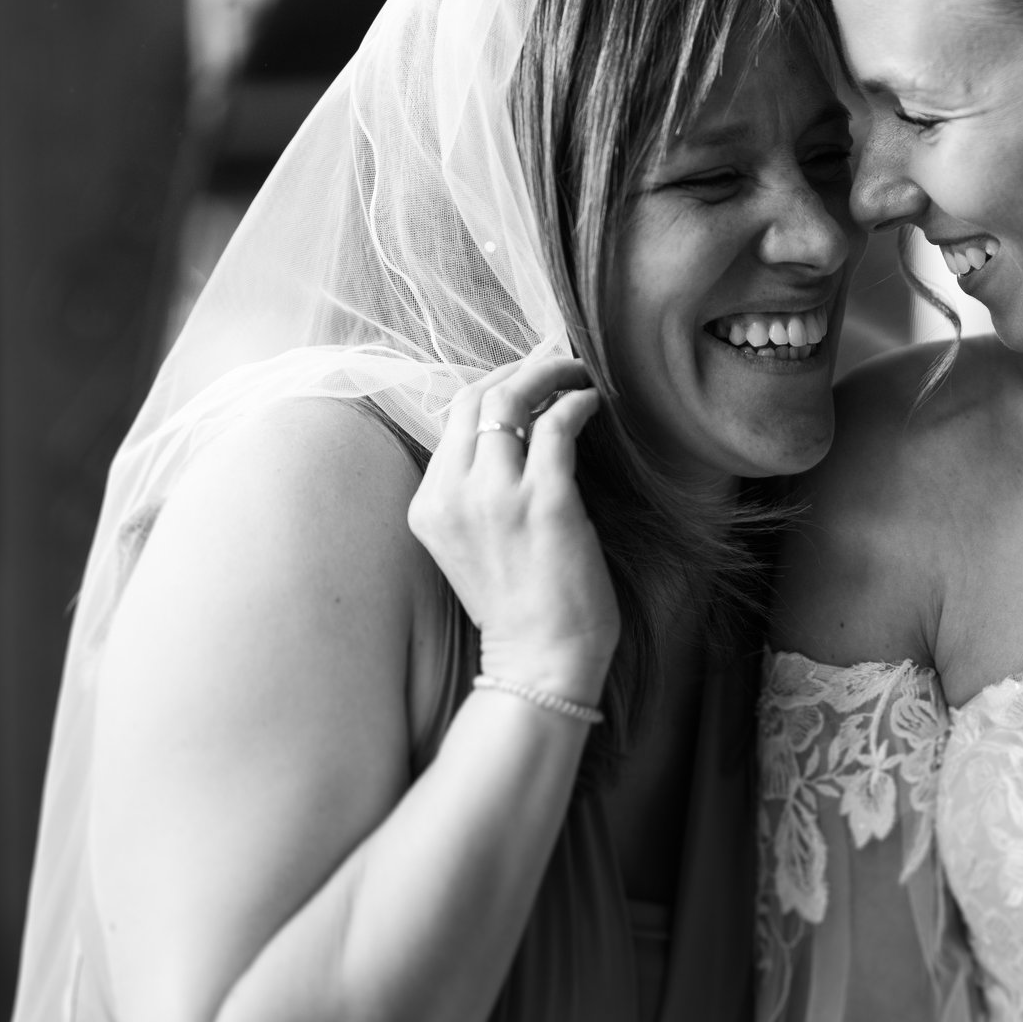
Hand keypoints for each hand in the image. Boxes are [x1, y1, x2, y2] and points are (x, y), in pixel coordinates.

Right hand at [407, 352, 616, 705]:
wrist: (539, 662)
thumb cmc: (519, 604)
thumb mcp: (473, 541)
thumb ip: (477, 488)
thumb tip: (515, 425)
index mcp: (428, 503)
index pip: (453, 416)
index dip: (492, 385)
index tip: (526, 373)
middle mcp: (452, 494)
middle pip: (476, 398)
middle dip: (518, 369)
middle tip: (556, 359)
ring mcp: (496, 498)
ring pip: (512, 401)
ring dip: (550, 374)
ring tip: (578, 373)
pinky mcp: (545, 503)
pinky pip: (558, 426)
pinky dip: (577, 402)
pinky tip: (593, 402)